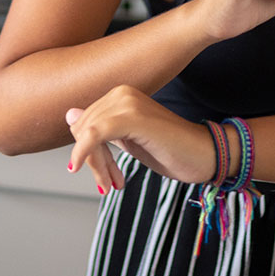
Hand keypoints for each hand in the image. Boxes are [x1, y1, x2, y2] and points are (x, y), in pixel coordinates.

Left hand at [65, 85, 213, 189]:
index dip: (86, 151)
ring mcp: (127, 102)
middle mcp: (121, 92)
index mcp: (120, 95)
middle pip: (83, 128)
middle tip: (109, 183)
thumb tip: (69, 114)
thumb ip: (101, 129)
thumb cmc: (171, 151)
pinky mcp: (132, 117)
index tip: (103, 174)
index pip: (85, 122)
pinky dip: (83, 152)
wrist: (205, 156)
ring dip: (96, 164)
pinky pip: (94, 134)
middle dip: (92, 159)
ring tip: (113, 183)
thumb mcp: (128, 141)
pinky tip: (77, 167)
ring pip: (87, 134)